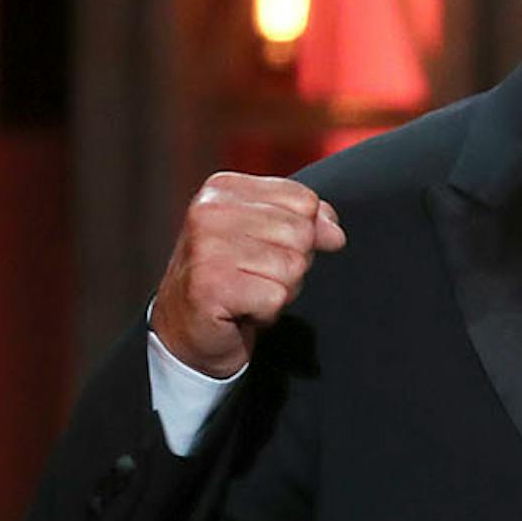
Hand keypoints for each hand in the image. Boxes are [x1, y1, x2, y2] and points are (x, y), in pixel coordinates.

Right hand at [151, 173, 345, 377]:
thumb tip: (335, 233)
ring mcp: (206, 247)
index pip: (304, 200)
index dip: (302, 234)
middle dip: (291, 265)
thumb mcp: (268, 238)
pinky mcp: (211, 285)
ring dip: (279, 290)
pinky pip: (277, 297)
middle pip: (302, 234)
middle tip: (255, 277)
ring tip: (247, 292)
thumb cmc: (230, 280)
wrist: (186, 331)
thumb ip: (306, 222)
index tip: (264, 251)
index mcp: (223, 189)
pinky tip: (239, 310)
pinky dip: (267, 312)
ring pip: (293, 266)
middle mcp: (210, 211)